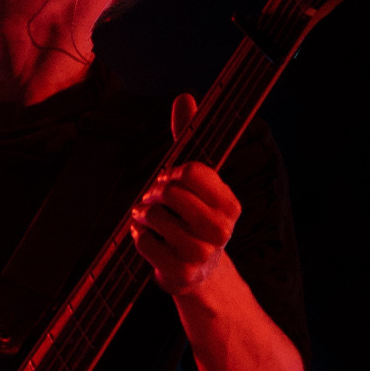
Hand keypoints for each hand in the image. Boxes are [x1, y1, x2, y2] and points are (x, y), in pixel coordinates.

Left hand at [130, 91, 239, 301]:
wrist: (198, 273)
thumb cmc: (193, 219)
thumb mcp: (197, 184)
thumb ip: (189, 142)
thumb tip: (184, 97)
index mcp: (231, 205)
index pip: (191, 170)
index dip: (173, 173)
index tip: (172, 181)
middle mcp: (221, 230)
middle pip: (169, 191)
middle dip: (154, 193)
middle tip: (156, 201)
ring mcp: (200, 253)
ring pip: (153, 215)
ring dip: (143, 215)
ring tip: (150, 220)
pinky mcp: (178, 271)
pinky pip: (142, 241)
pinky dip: (138, 236)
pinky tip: (149, 240)